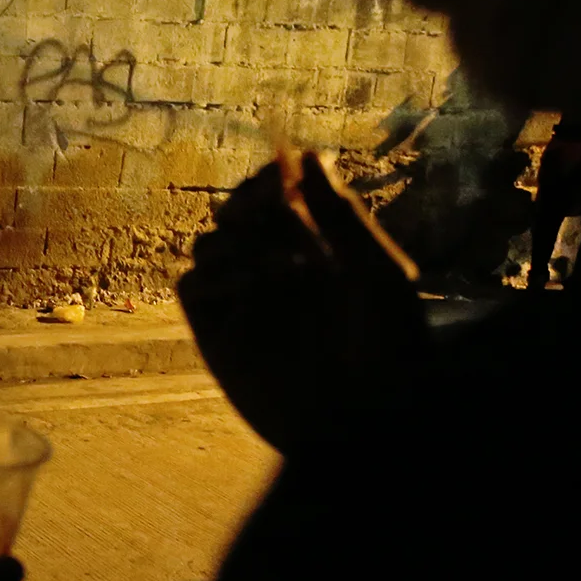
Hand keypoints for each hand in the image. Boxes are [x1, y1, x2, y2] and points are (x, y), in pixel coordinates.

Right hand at [176, 150, 427, 453]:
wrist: (367, 427)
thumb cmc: (389, 352)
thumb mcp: (377, 275)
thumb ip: (340, 214)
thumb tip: (307, 153)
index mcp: (319, 250)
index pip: (276, 194)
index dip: (270, 179)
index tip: (281, 178)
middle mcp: (277, 271)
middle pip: (236, 213)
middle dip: (248, 205)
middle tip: (271, 214)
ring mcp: (245, 303)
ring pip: (209, 245)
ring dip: (232, 240)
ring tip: (272, 265)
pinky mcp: (218, 336)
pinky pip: (192, 287)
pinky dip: (211, 275)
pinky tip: (248, 285)